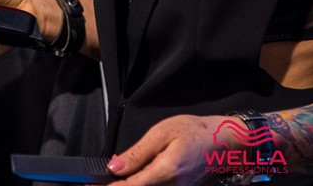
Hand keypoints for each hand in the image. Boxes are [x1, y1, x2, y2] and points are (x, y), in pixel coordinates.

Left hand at [105, 114, 220, 184]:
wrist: (221, 141)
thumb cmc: (193, 131)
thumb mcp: (161, 133)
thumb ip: (137, 154)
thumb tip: (114, 167)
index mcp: (165, 171)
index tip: (91, 185)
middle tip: (97, 180)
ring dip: (128, 184)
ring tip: (115, 175)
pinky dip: (140, 183)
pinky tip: (133, 174)